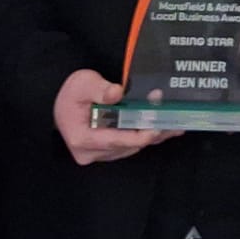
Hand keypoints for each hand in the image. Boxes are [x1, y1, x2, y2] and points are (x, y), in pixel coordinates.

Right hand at [52, 69, 178, 164]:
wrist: (64, 105)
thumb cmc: (71, 94)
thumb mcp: (82, 83)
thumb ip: (99, 89)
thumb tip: (116, 92)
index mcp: (82, 139)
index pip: (115, 140)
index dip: (138, 135)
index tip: (156, 126)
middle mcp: (91, 153)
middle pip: (127, 145)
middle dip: (151, 130)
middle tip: (172, 116)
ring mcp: (100, 155)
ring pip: (132, 147)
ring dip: (153, 133)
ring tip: (175, 120)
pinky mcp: (109, 152)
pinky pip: (131, 145)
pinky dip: (147, 136)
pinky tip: (166, 128)